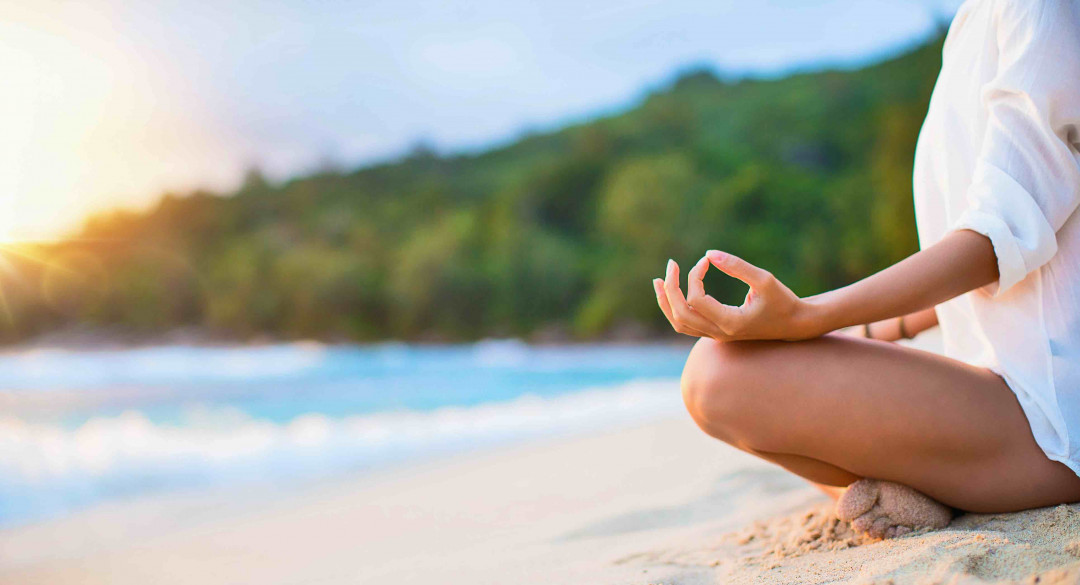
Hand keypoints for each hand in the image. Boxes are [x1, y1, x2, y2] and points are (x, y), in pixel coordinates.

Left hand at [652, 250, 818, 341]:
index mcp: (730, 322)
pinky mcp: (716, 332)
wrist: (794, 324)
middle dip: (671, 288)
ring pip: (679, 323)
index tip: (706, 260)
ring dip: (666, 301)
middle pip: (680, 314)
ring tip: (659, 280)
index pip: (696, 300)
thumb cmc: (783, 300)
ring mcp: (716, 335)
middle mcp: (719, 333)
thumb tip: (708, 253)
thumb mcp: (764, 279)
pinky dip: (675, 308)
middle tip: (671, 264)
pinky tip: (672, 292)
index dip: (694, 276)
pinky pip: (686, 324)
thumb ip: (737, 266)